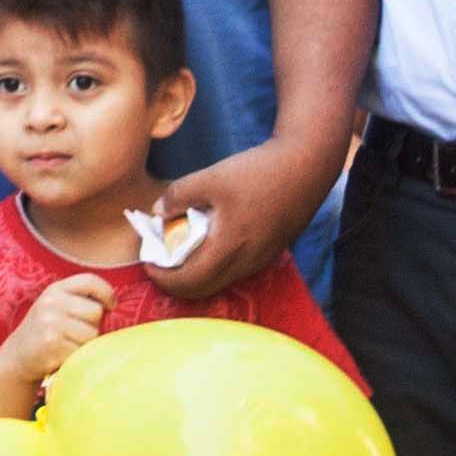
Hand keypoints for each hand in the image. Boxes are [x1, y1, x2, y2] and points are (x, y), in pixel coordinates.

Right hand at [0, 275, 116, 403]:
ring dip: (86, 343)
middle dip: (93, 325)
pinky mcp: (52, 345)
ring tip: (69, 344)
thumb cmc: (46, 331)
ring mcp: (51, 323)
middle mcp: (51, 302)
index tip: (111, 305)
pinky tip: (63, 355)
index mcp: (55, 289)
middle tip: (76, 333)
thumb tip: (114, 305)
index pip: (90, 281)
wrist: (17, 356)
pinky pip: (82, 351)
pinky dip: (77, 357)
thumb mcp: (56, 306)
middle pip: (96, 311)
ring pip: (92, 334)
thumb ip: (80, 300)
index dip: (107, 293)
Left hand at [150, 135, 337, 306]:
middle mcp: (246, 263)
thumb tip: (157, 212)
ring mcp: (260, 260)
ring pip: (220, 281)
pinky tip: (211, 241)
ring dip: (197, 273)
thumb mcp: (212, 177)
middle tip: (161, 261)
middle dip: (176, 281)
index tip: (149, 262)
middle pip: (202, 289)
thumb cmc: (259, 172)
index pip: (188, 282)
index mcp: (228, 248)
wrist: (307, 166)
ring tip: (182, 250)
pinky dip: (215, 264)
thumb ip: (179, 195)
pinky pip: (235, 270)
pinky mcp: (270, 252)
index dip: (163, 277)